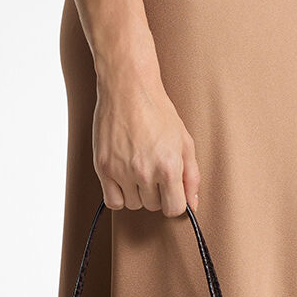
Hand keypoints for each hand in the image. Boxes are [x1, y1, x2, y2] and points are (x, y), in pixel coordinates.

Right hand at [92, 64, 199, 216]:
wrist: (128, 88)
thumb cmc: (159, 112)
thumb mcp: (185, 142)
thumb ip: (192, 177)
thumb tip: (193, 205)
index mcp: (168, 167)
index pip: (173, 209)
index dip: (174, 202)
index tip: (171, 193)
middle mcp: (144, 172)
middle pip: (153, 206)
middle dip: (156, 194)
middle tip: (153, 171)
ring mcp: (121, 171)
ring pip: (133, 205)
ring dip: (137, 194)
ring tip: (138, 170)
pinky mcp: (103, 168)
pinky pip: (112, 201)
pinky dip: (119, 195)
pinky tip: (124, 179)